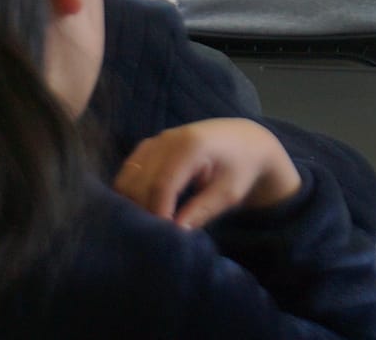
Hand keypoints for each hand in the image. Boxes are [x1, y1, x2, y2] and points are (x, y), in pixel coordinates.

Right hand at [113, 118, 301, 228]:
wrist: (247, 141)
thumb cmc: (241, 168)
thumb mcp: (229, 193)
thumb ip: (202, 211)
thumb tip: (175, 232)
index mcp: (190, 146)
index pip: (162, 185)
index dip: (158, 214)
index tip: (163, 236)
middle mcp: (168, 139)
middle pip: (139, 182)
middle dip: (144, 210)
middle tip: (158, 233)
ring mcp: (157, 140)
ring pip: (128, 177)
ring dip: (134, 202)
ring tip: (153, 222)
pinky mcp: (151, 145)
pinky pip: (130, 170)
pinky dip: (132, 190)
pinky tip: (146, 207)